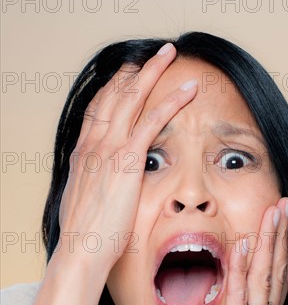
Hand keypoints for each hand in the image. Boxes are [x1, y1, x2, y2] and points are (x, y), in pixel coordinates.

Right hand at [54, 43, 197, 276]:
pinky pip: (153, 121)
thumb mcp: (83, 200)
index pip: (98, 108)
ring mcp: (109, 148)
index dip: (114, 87)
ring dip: (153, 71)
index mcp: (83, 152)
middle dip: (134, 70)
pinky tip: (187, 89)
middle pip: (114, 94)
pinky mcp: (128, 159)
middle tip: (151, 53)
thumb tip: (99, 180)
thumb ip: (92, 181)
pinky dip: (171, 100)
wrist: (81, 251)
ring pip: (133, 97)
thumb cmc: (85, 234)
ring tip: (169, 53)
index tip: (127, 74)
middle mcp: (94, 143)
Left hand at [168, 197, 287, 304]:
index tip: (282, 218)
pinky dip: (241, 269)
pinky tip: (243, 245)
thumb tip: (224, 279)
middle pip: (277, 272)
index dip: (283, 246)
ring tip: (272, 214)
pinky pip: (238, 299)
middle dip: (281, 235)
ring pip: (263, 280)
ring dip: (268, 243)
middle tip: (284, 204)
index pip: (278, 278)